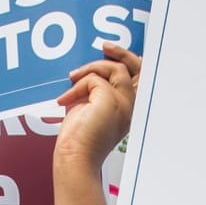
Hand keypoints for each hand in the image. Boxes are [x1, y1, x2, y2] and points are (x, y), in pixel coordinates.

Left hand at [54, 42, 140, 170]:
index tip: (111, 51)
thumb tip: (88, 72)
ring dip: (90, 69)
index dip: (129, 60)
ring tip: (72, 79)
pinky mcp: (110, 101)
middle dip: (121, 52)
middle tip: (104, 46)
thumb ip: (96, 91)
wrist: (76, 158)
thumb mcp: (90, 108)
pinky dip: (76, 87)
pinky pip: (93, 79)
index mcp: (129, 109)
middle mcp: (131, 106)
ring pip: (115, 68)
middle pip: (137, 67)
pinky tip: (65, 100)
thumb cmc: (80, 141)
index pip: (139, 77)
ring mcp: (124, 103)